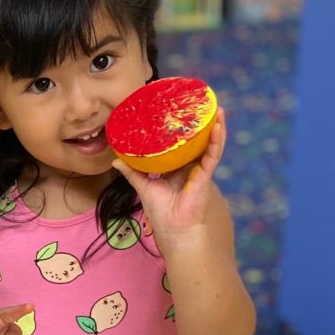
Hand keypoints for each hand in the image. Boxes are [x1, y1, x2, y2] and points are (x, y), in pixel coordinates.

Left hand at [111, 111, 227, 249]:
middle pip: (198, 141)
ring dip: (215, 127)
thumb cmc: (161, 212)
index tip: (178, 113)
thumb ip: (132, 171)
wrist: (174, 230)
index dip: (181, 130)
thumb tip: (115, 159)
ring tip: (217, 108)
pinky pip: (213, 155)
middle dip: (201, 124)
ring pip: (210, 145)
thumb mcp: (143, 186)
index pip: (181, 145)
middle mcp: (191, 167)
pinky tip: (218, 126)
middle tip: (200, 105)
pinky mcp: (206, 175)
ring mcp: (200, 170)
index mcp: (178, 168)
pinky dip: (217, 140)